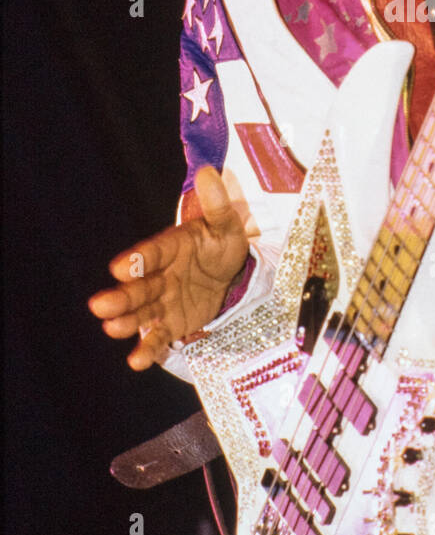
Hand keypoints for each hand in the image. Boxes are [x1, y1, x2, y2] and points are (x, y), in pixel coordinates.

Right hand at [89, 166, 249, 369]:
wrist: (234, 277)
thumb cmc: (223, 247)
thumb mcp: (227, 227)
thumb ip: (218, 206)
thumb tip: (210, 173)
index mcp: (171, 247)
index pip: (153, 253)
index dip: (138, 260)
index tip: (120, 267)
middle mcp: (160, 275)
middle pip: (139, 286)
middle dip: (121, 296)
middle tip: (100, 305)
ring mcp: (163, 301)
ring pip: (142, 312)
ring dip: (126, 320)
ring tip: (111, 328)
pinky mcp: (171, 324)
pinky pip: (158, 337)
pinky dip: (147, 348)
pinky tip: (137, 362)